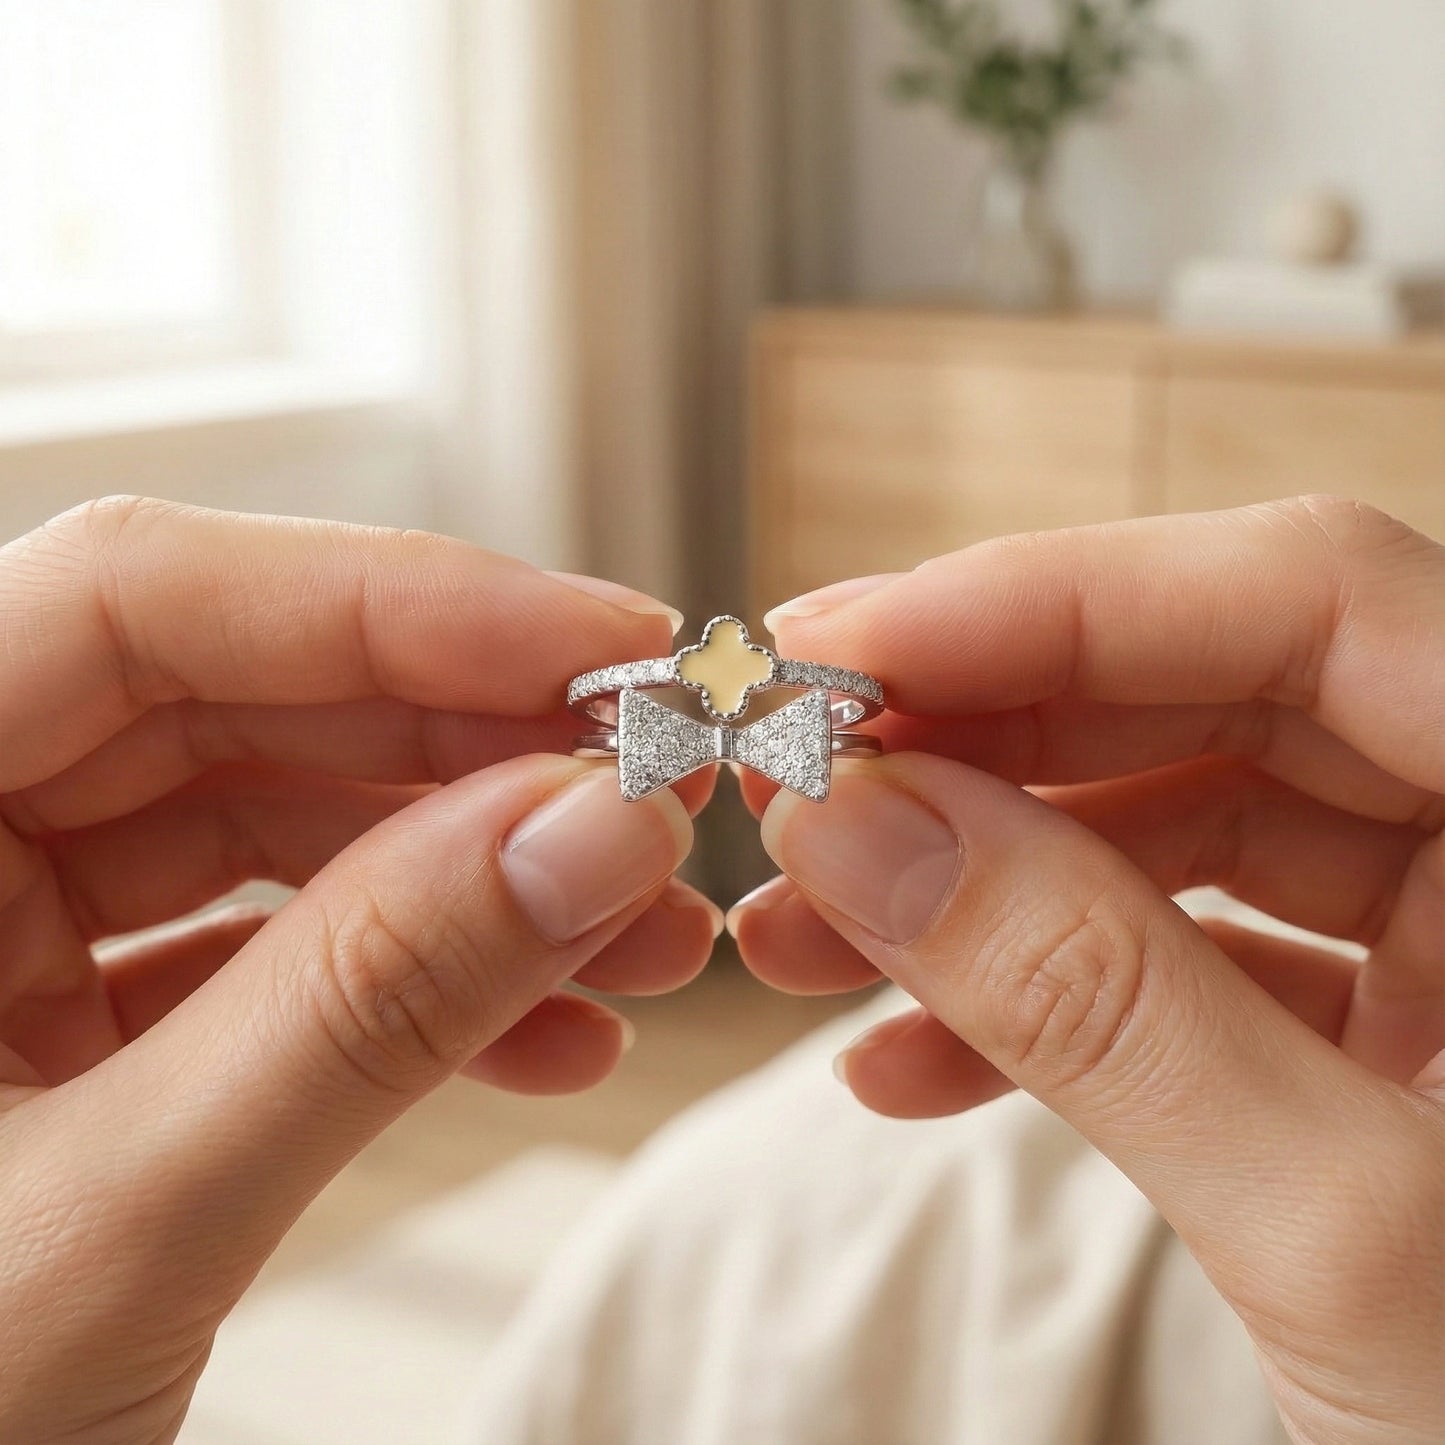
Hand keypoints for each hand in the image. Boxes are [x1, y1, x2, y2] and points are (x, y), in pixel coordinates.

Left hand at [0, 497, 714, 1442]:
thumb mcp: (111, 1230)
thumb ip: (361, 1006)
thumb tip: (594, 830)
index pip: (135, 599)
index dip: (392, 597)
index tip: (602, 649)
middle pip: (236, 700)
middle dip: (471, 748)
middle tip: (650, 792)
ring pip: (275, 822)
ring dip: (476, 875)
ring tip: (637, 936)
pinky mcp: (70, 1028)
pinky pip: (268, 950)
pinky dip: (417, 984)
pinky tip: (547, 1035)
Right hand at [730, 497, 1444, 1443]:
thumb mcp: (1342, 1238)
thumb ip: (1097, 1004)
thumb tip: (858, 827)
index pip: (1314, 600)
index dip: (1059, 599)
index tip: (846, 651)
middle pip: (1215, 692)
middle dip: (978, 737)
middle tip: (797, 777)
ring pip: (1174, 821)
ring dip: (970, 872)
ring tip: (801, 932)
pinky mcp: (1380, 1036)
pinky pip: (1180, 956)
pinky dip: (1035, 993)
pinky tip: (902, 1060)